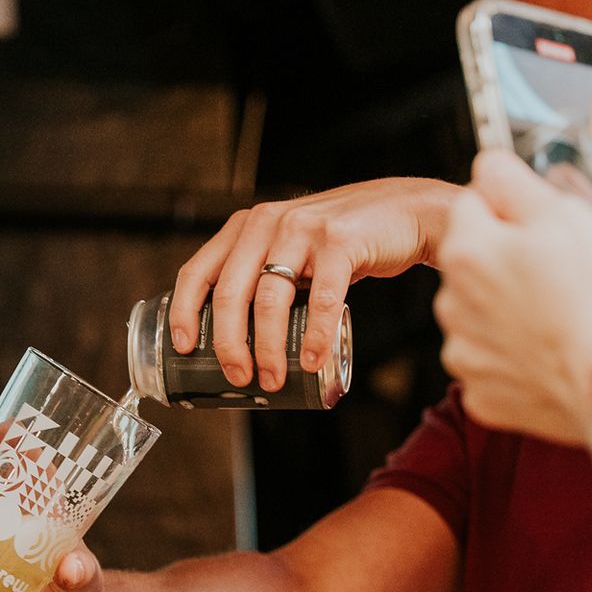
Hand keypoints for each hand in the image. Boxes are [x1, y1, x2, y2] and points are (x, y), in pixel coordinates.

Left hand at [168, 178, 458, 391]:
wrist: (408, 212)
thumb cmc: (341, 242)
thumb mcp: (289, 247)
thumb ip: (262, 273)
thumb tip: (234, 338)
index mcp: (245, 227)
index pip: (198, 270)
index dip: (184, 311)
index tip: (183, 347)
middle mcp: (267, 222)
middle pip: (232, 292)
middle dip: (229, 343)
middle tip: (238, 376)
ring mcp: (303, 230)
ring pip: (271, 298)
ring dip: (269, 348)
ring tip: (272, 379)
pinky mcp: (341, 242)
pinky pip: (322, 299)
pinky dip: (316, 335)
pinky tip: (313, 361)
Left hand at [434, 149, 591, 443]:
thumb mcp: (566, 216)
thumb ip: (513, 183)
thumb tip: (488, 165)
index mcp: (467, 251)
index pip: (471, 206)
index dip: (511, 211)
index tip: (543, 228)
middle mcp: (451, 303)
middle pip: (473, 263)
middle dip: (507, 263)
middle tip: (561, 276)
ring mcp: (463, 352)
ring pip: (481, 314)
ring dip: (509, 310)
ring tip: (560, 316)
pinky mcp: (480, 391)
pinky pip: (493, 362)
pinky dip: (516, 357)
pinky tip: (551, 351)